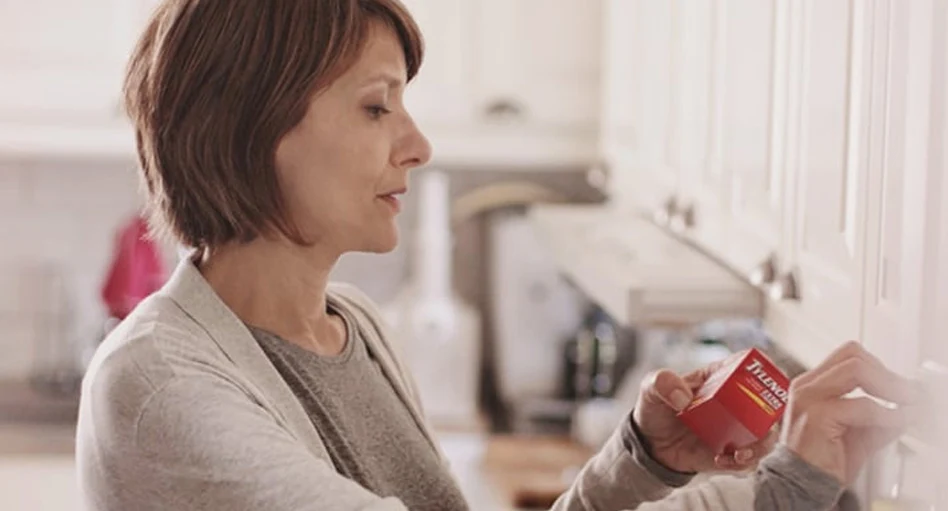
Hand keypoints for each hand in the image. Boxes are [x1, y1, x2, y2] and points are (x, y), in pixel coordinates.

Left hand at [633, 352, 777, 472]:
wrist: (649, 444)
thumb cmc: (655, 409)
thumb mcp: (651, 388)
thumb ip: (662, 383)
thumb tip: (683, 398)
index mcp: (718, 378)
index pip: (747, 367)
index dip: (762, 369)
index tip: (764, 378)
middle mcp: (733, 404)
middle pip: (766, 404)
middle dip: (771, 414)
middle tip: (759, 425)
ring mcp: (734, 430)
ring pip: (765, 436)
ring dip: (761, 445)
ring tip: (740, 453)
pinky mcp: (730, 454)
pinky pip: (748, 461)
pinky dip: (741, 463)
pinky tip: (721, 460)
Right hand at [781, 341, 918, 483]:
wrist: (801, 485)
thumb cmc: (822, 461)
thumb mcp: (859, 432)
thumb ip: (881, 417)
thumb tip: (908, 408)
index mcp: (813, 385)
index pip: (849, 356)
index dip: (880, 366)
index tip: (900, 385)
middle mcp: (807, 386)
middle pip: (853, 355)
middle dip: (889, 373)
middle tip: (910, 393)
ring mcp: (809, 398)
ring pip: (856, 370)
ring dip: (891, 386)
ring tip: (907, 402)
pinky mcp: (817, 415)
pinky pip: (862, 406)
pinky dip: (887, 413)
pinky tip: (896, 421)